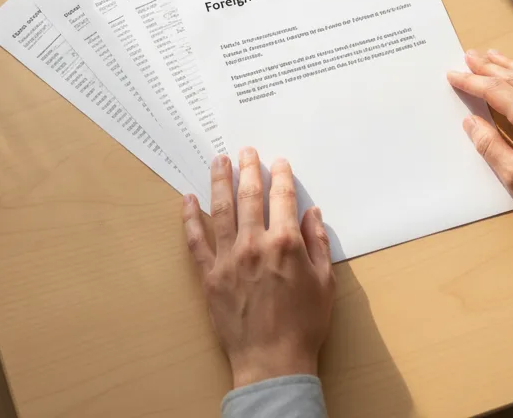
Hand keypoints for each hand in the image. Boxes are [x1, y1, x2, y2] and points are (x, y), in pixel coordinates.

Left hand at [182, 148, 334, 387]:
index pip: (282, 197)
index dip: (281, 176)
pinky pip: (195, 240)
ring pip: (221, 208)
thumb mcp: (325, 283)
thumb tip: (312, 214)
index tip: (278, 162)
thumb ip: (318, 244)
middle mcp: (254, 243)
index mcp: (285, 243)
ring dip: (220, 180)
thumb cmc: (304, 325)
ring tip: (219, 160)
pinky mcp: (209, 274)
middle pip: (249, 195)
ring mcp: (228, 257)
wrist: (273, 362)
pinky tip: (187, 199)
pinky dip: (190, 217)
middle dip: (249, 169)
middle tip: (246, 150)